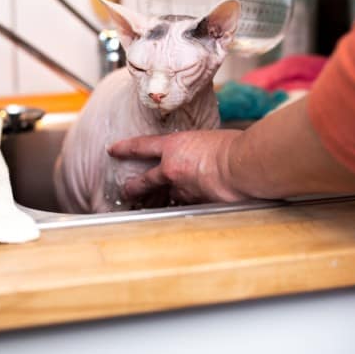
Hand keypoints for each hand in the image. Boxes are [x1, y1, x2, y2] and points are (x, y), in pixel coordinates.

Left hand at [107, 129, 251, 204]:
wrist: (241, 165)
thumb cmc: (234, 147)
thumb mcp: (209, 139)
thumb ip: (198, 148)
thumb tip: (202, 155)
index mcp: (175, 145)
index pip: (142, 146)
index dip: (125, 148)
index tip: (113, 150)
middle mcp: (172, 168)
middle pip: (145, 180)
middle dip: (134, 187)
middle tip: (126, 191)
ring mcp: (181, 188)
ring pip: (167, 197)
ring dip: (162, 203)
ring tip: (153, 208)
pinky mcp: (193, 204)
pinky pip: (186, 208)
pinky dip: (187, 209)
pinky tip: (186, 214)